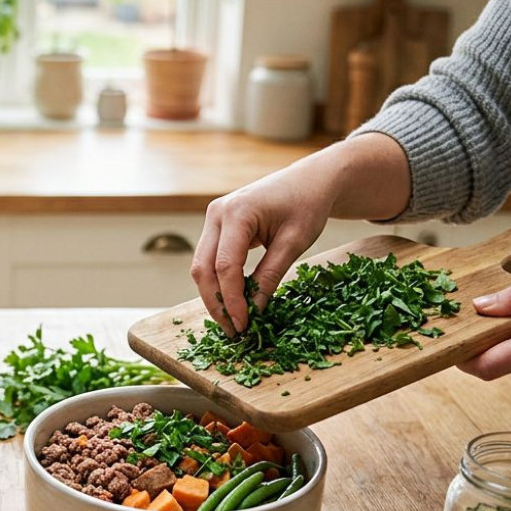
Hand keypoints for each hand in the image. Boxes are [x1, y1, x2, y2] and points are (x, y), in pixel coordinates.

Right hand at [190, 162, 332, 333]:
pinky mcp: (217, 226)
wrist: (310, 180)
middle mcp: (216, 213)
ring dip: (214, 295)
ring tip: (233, 320)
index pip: (225, 266)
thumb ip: (270, 276)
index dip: (232, 300)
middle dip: (216, 303)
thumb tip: (254, 310)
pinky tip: (233, 301)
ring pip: (201, 266)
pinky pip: (209, 259)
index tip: (244, 325)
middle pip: (203, 268)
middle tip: (234, 330)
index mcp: (236, 213)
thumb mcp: (294, 243)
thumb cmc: (307, 205)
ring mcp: (213, 218)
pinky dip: (219, 282)